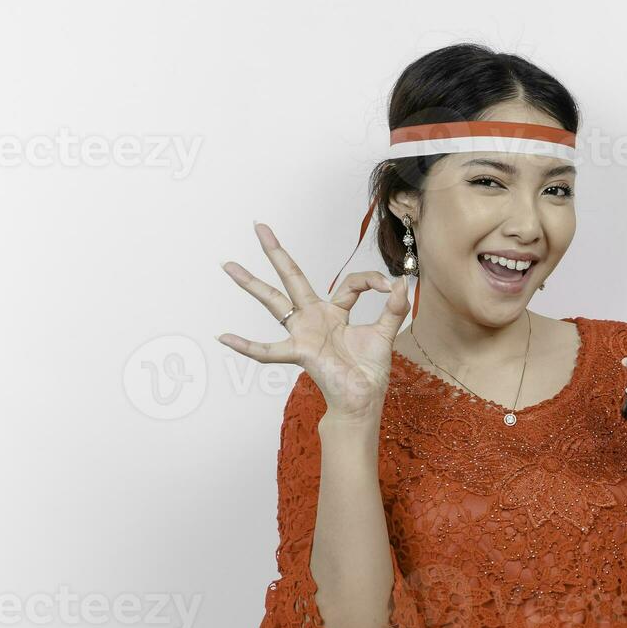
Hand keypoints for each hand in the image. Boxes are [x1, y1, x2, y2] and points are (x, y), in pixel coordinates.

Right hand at [217, 222, 409, 420]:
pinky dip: (246, 346)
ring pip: (273, 302)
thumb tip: (402, 282)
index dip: (371, 280)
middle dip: (277, 253)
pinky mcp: (301, 352)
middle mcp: (314, 318)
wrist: (363, 400)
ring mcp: (303, 334)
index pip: (350, 283)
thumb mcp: (386, 333)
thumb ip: (394, 308)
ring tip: (229, 265)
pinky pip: (268, 350)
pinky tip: (224, 337)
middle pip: (292, 278)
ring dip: (251, 284)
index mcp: (335, 312)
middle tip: (259, 227)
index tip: (390, 286)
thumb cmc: (368, 371)